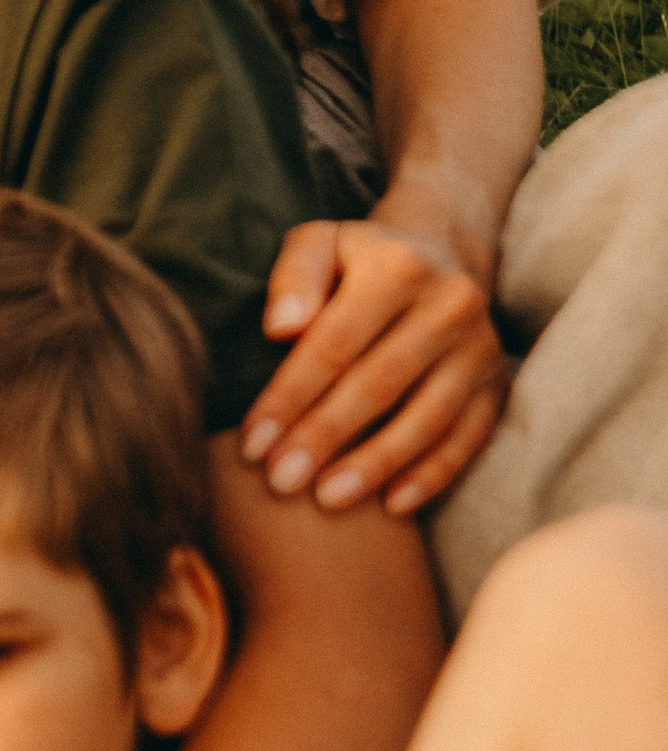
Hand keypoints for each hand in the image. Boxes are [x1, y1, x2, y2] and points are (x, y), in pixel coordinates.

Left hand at [244, 201, 510, 516]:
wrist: (438, 256)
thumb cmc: (355, 260)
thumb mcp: (318, 245)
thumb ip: (293, 278)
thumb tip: (280, 329)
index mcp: (397, 266)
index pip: (333, 344)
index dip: (290, 398)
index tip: (252, 444)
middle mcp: (450, 304)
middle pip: (378, 385)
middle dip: (325, 438)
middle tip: (281, 482)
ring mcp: (481, 348)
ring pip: (426, 418)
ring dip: (375, 465)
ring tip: (326, 500)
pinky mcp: (498, 384)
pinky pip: (468, 438)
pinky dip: (432, 475)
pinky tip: (392, 505)